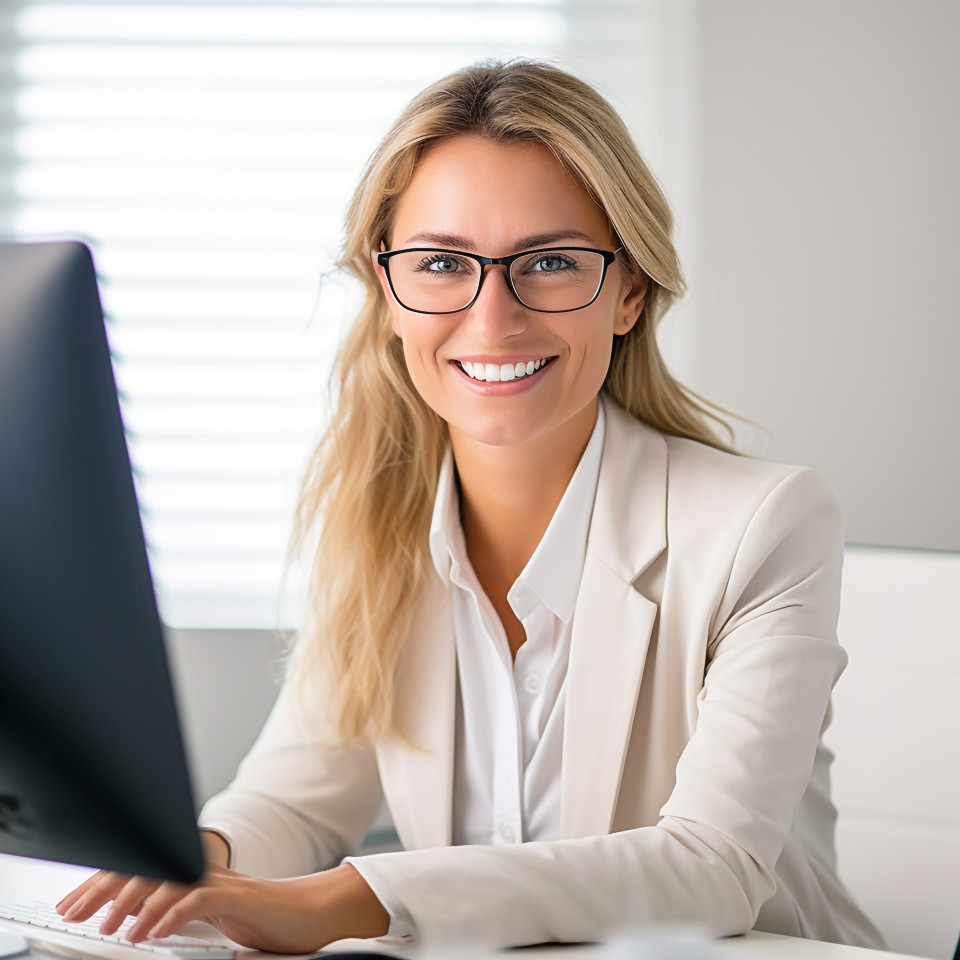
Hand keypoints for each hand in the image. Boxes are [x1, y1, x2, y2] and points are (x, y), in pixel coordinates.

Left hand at [56, 862, 388, 953]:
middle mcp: (204, 872)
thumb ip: (183, 915)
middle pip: (147, 869)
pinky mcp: (238, 897)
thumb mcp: (216, 919)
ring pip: (167, 881)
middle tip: (74, 912)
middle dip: (105, 889)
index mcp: (195, 877)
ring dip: (133, 904)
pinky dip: (171, 914)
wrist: (313, 914)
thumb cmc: (267, 922)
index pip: (143, 871)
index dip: (105, 884)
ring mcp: (221, 882)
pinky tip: (152, 930)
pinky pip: (198, 900)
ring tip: (110, 927)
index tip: (74, 905)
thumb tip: (143, 923)